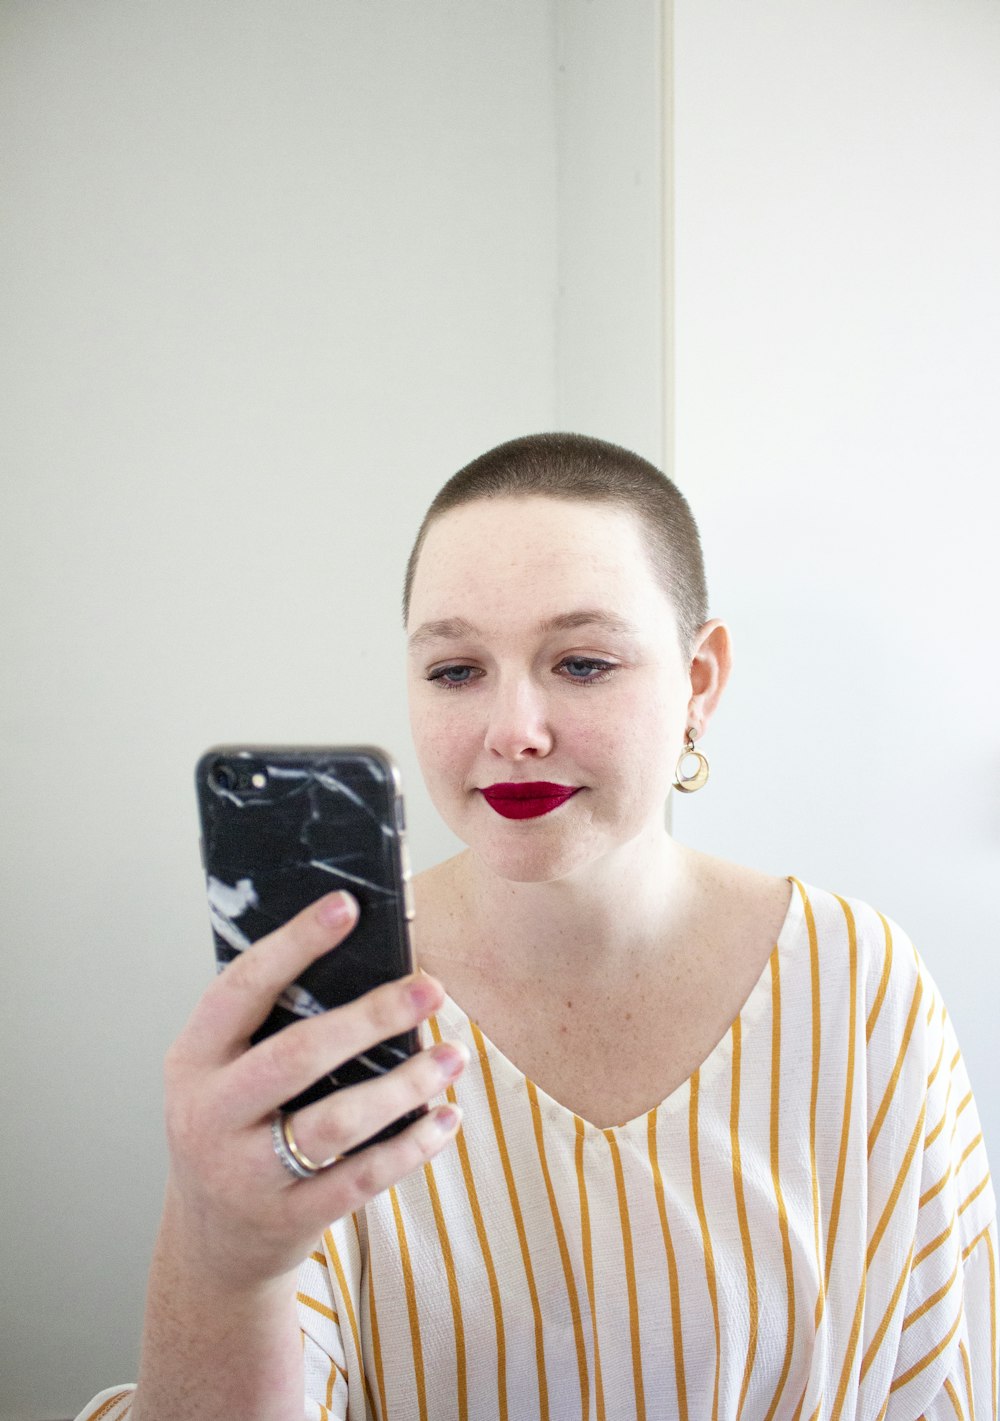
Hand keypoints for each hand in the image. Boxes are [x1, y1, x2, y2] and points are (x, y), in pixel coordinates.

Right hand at [159, 890, 465, 1292]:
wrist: (210, 1244)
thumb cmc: (232, 1127)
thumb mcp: (223, 1072)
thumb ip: (269, 1023)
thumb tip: (361, 954)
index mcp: (192, 1060)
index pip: (242, 988)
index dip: (295, 944)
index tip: (348, 905)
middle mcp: (210, 1115)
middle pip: (297, 1055)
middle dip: (371, 1017)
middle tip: (430, 987)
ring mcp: (245, 1174)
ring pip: (337, 1123)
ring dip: (405, 1085)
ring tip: (453, 1054)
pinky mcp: (288, 1219)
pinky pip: (361, 1179)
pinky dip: (411, 1147)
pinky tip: (446, 1118)